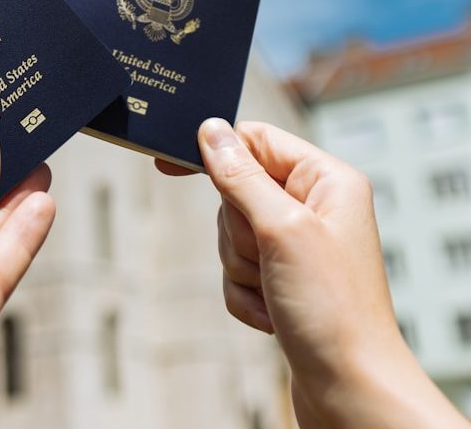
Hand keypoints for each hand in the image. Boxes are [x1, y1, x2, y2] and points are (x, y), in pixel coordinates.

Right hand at [157, 119, 468, 428]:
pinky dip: (245, 294)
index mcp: (326, 181)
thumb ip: (241, 175)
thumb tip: (211, 130)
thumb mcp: (281, 229)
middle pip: (237, 191)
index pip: (256, 140)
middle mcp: (313, 208)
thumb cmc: (334, 311)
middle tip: (268, 256)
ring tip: (276, 291)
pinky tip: (273, 314)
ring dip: (242, 267)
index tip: (168, 163)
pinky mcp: (282, 279)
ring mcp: (297, 246)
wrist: (351, 391)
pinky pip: (235, 271)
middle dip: (239, 232)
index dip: (216, 150)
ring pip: (232, 234)